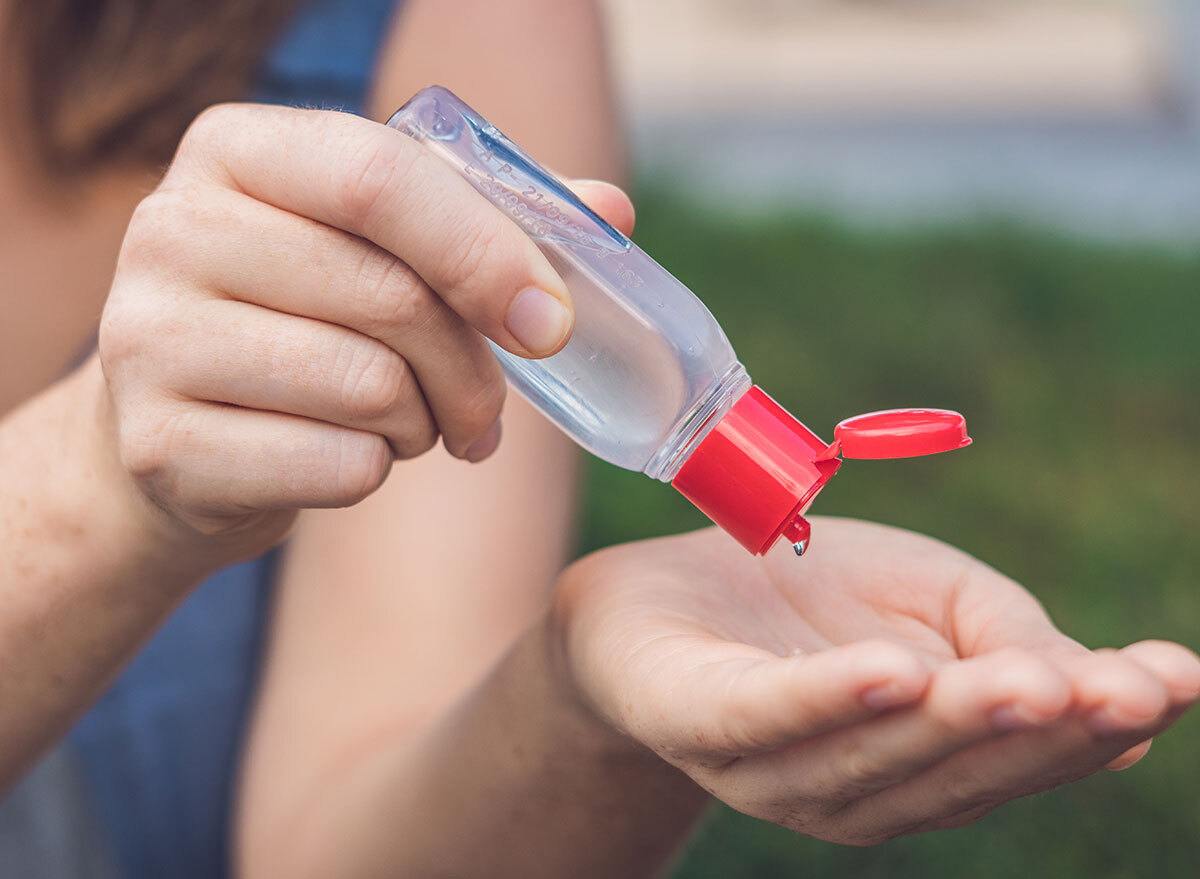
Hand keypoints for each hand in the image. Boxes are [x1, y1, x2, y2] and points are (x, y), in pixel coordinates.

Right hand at [98, 103, 631, 548]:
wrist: (184, 434)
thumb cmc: (305, 325)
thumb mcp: (380, 249)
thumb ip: (490, 220)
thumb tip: (612, 211)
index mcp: (237, 151)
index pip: (383, 178)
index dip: (489, 252)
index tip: (555, 322)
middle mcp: (171, 229)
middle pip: (392, 296)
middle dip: (473, 369)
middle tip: (485, 408)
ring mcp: (146, 338)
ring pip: (370, 387)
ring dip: (424, 423)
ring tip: (404, 423)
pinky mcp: (158, 445)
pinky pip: (338, 467)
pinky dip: (375, 473)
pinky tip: (348, 458)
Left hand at [550, 519, 1199, 845]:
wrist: (658, 588)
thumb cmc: (806, 593)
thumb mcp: (928, 592)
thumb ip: (1006, 635)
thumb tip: (1112, 688)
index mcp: (919, 760)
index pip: (1016, 755)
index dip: (1097, 725)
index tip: (1175, 679)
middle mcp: (853, 785)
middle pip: (952, 770)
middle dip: (1039, 734)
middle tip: (1117, 691)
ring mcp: (771, 767)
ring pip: (871, 757)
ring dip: (951, 723)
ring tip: (1025, 684)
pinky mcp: (697, 720)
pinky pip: (766, 717)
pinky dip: (828, 701)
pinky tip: (889, 674)